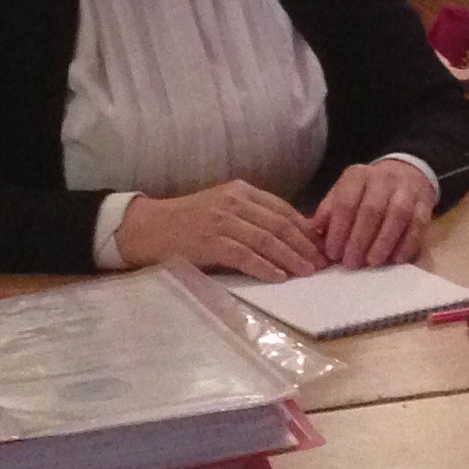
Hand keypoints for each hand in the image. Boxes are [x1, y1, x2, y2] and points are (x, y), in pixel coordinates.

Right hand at [115, 180, 322, 277]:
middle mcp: (233, 202)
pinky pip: (244, 255)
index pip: (283, 209)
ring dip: (291, 258)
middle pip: (280, 225)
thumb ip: (253, 218)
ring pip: (267, 240)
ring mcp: (221, 221)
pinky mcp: (209, 241)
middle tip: (321, 263)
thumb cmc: (187, 223)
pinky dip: (265, 267)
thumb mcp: (223, 210)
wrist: (147, 228)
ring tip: (307, 272)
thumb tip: (291, 238)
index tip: (322, 246)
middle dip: (304, 245)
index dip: (306, 229)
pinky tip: (279, 277)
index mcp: (240, 191)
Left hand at [312, 158, 437, 267]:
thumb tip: (313, 233)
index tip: (333, 254)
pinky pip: (419, 223)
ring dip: (384, 241)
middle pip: (372, 209)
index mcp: (357, 176)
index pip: (346, 201)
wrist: (406, 173)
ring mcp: (406, 190)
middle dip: (360, 239)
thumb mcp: (344, 193)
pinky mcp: (425, 203)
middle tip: (351, 263)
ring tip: (372, 262)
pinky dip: (408, 243)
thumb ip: (329, 212)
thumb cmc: (367, 192)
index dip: (339, 230)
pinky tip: (396, 259)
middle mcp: (383, 179)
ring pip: (398, 214)